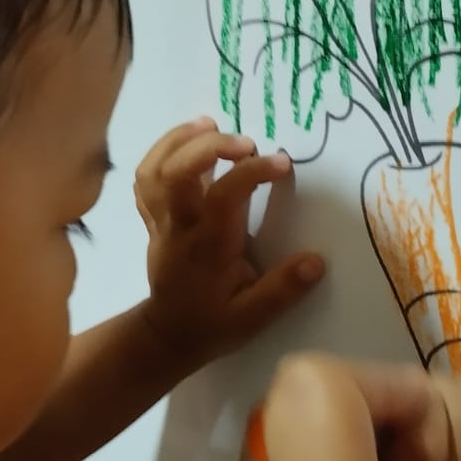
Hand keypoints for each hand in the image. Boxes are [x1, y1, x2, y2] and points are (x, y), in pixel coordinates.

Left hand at [133, 117, 324, 367]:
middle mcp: (180, 226)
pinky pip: (144, 179)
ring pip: (154, 170)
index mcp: (208, 245)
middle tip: (246, 141)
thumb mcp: (253, 318)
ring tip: (210, 123)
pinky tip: (185, 142)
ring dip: (178, 140)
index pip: (224, 194)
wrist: (166, 336)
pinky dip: (159, 153)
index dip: (252, 172)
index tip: (282, 164)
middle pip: (176, 172)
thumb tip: (316, 261)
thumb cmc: (212, 324)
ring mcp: (161, 221)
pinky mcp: (153, 219)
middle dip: (209, 146)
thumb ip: (282, 290)